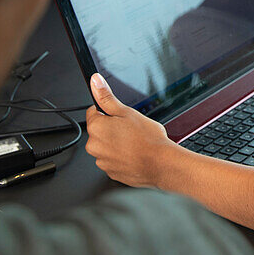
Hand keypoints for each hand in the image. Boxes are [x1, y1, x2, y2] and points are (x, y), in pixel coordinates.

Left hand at [85, 73, 177, 187]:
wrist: (160, 164)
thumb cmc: (147, 139)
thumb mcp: (127, 111)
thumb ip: (106, 97)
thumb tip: (95, 82)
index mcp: (96, 128)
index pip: (93, 112)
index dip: (108, 111)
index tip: (119, 116)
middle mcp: (94, 146)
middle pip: (99, 131)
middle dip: (111, 128)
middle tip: (130, 129)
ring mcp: (102, 161)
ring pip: (106, 146)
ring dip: (116, 143)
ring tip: (134, 142)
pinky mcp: (110, 172)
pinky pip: (112, 160)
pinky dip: (121, 157)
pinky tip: (134, 154)